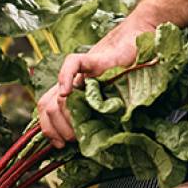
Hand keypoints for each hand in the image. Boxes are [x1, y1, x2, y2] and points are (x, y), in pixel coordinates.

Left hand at [36, 18, 151, 146]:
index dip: (49, 129)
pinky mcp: (95, 59)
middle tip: (74, 139)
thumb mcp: (113, 101)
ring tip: (77, 128)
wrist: (139, 42)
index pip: (47, 110)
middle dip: (57, 129)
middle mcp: (73, 83)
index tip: (59, 146)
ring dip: (63, 116)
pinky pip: (72, 64)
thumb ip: (99, 116)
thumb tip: (91, 143)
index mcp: (74, 92)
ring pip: (56, 96)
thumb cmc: (130, 74)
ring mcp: (82, 74)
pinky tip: (67, 92)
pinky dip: (64, 78)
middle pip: (48, 106)